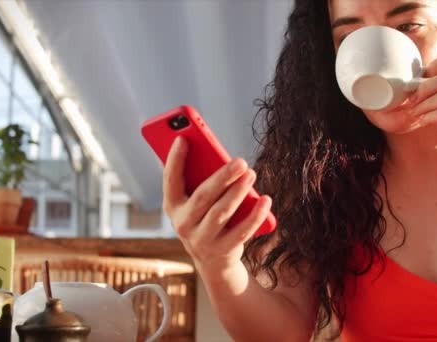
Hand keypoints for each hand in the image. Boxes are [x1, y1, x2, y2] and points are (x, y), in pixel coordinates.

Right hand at [162, 137, 271, 273]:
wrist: (213, 261)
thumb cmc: (206, 218)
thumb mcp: (198, 202)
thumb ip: (203, 181)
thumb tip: (223, 160)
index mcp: (173, 206)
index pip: (170, 181)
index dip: (174, 160)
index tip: (183, 138)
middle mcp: (183, 224)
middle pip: (203, 197)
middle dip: (222, 177)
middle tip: (240, 161)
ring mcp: (202, 240)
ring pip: (221, 212)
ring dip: (238, 192)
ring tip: (251, 173)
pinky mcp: (223, 250)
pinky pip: (242, 231)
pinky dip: (255, 215)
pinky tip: (266, 200)